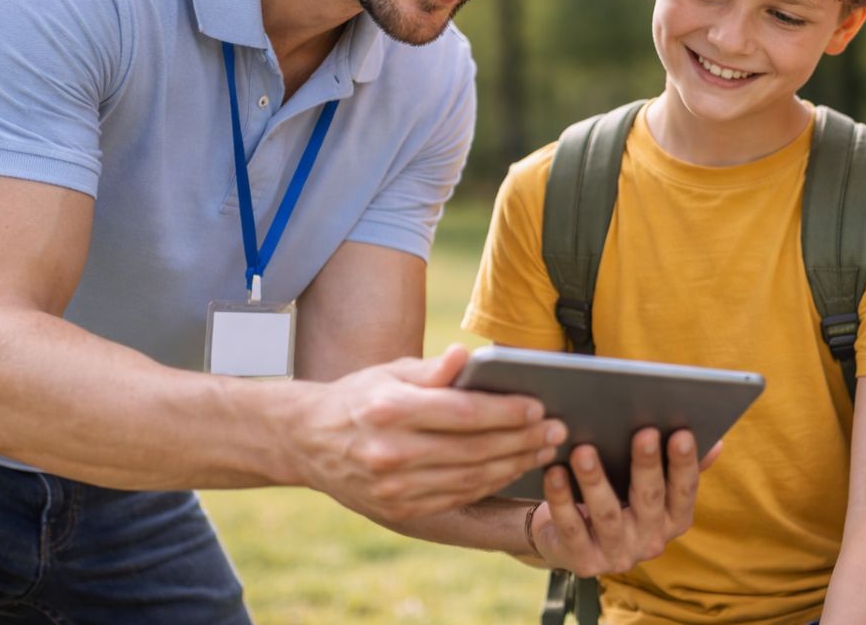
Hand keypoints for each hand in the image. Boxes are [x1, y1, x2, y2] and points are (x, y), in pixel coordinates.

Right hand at [293, 344, 564, 522]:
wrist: (308, 441)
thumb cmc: (360, 397)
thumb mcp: (389, 372)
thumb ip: (432, 370)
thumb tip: (466, 355)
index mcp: (390, 410)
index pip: (462, 413)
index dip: (506, 412)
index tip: (538, 405)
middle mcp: (391, 453)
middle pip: (474, 449)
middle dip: (522, 439)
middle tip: (557, 428)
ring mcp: (395, 487)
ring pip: (471, 477)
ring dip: (515, 464)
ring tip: (545, 447)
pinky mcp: (400, 509)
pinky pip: (458, 496)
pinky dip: (492, 483)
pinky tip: (514, 467)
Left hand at [530, 427, 708, 576]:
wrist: (573, 541)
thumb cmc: (619, 500)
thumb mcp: (651, 488)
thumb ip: (680, 467)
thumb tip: (717, 443)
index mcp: (674, 519)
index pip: (684, 490)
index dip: (684, 463)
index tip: (682, 433)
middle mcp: (651, 541)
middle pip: (650, 500)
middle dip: (646, 465)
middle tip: (643, 432)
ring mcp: (618, 555)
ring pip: (607, 514)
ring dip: (595, 480)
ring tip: (584, 450)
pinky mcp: (584, 562)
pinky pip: (571, 527)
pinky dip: (561, 499)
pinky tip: (553, 472)